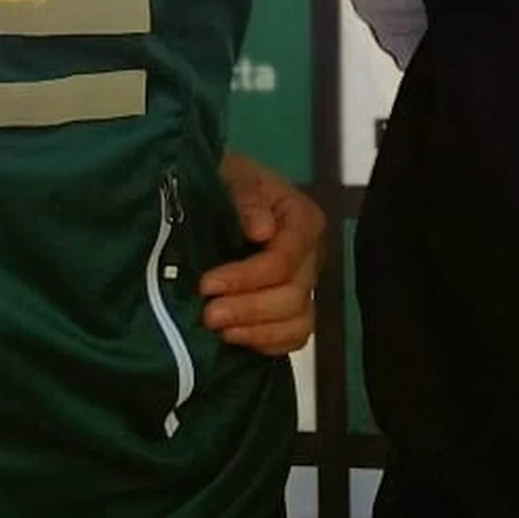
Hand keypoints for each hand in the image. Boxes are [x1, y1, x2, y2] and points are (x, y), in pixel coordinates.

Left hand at [201, 148, 324, 355]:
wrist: (216, 192)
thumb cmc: (226, 180)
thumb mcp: (231, 174)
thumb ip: (246, 197)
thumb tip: (262, 230)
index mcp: (301, 217)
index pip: (284, 259)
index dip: (247, 277)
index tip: (208, 284)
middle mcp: (310, 254)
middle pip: (292, 294)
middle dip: (249, 308)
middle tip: (209, 314)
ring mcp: (305, 283)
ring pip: (298, 322)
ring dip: (258, 330)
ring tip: (220, 330)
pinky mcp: (292, 307)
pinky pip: (295, 337)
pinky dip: (269, 342)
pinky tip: (237, 338)